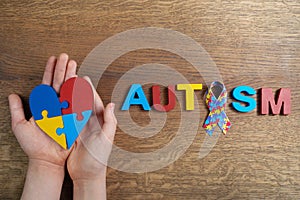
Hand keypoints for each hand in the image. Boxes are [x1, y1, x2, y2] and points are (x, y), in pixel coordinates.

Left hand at [8, 53, 76, 198]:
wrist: (47, 159)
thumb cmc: (34, 146)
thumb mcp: (20, 127)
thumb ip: (17, 110)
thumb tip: (12, 95)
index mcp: (43, 105)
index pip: (46, 83)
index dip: (49, 70)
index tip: (53, 59)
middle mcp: (55, 106)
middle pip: (59, 83)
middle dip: (63, 69)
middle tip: (66, 57)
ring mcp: (65, 111)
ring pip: (68, 90)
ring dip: (71, 76)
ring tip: (74, 64)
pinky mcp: (73, 118)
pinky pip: (77, 103)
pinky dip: (79, 92)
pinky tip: (81, 81)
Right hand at [67, 76, 116, 198]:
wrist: (87, 174)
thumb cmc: (99, 158)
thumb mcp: (107, 139)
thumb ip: (110, 121)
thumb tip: (111, 104)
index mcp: (101, 122)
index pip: (95, 102)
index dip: (90, 90)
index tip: (85, 79)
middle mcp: (91, 123)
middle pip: (84, 102)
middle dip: (79, 90)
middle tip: (73, 77)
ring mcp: (81, 128)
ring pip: (75, 108)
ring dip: (70, 98)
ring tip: (65, 86)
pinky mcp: (72, 134)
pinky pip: (67, 119)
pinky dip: (64, 110)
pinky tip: (59, 102)